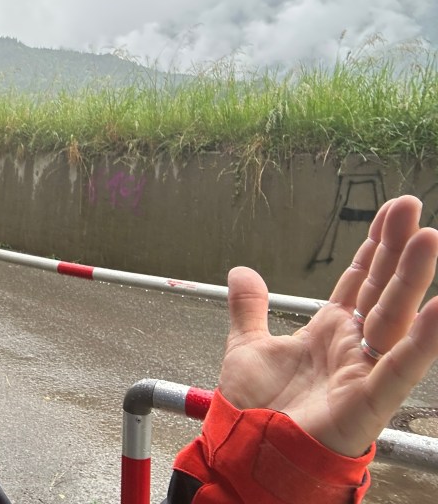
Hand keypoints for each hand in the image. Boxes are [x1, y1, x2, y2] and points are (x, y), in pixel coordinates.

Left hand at [218, 195, 437, 456]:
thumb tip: (241, 270)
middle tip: (412, 207)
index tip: (393, 212)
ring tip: (430, 238)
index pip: (361, 279)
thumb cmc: (257, 410)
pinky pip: (400, 367)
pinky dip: (424, 340)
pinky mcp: (369, 401)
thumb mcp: (246, 346)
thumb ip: (248, 308)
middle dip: (397, 249)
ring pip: (394, 318)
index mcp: (330, 331)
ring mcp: (364, 372)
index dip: (376, 246)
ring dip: (412, 279)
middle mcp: (354, 347)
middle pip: (382, 289)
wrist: (249, 454)